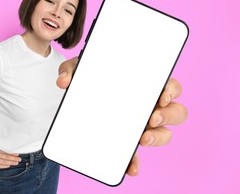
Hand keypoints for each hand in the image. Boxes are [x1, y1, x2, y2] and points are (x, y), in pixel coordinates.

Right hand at [0, 146, 21, 170]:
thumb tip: (1, 147)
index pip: (5, 152)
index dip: (11, 153)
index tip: (17, 154)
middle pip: (6, 157)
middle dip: (14, 158)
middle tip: (19, 159)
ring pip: (4, 162)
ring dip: (11, 163)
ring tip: (16, 163)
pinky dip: (4, 166)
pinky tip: (9, 165)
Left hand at [56, 58, 187, 176]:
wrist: (77, 102)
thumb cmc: (89, 81)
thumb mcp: (79, 72)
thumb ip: (71, 71)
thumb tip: (63, 81)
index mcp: (144, 86)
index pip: (169, 85)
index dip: (171, 90)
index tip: (161, 95)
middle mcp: (148, 106)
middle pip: (176, 111)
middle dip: (168, 115)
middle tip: (151, 117)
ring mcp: (141, 126)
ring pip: (165, 133)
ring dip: (159, 137)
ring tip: (143, 138)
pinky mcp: (127, 143)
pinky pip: (137, 155)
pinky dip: (135, 162)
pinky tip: (130, 168)